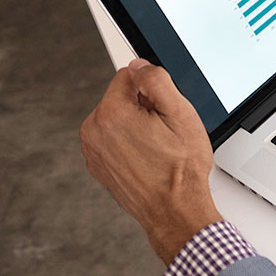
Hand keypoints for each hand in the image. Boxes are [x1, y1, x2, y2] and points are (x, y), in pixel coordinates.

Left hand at [79, 59, 221, 263]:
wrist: (175, 210)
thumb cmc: (181, 169)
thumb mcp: (181, 114)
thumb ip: (157, 80)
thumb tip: (140, 65)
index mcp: (111, 114)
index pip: (129, 75)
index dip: (153, 88)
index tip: (164, 109)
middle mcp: (94, 131)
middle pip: (121, 97)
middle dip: (144, 107)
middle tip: (165, 131)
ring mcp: (93, 151)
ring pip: (118, 118)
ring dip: (137, 125)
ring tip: (158, 147)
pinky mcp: (98, 165)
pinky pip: (114, 140)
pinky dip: (130, 143)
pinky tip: (149, 158)